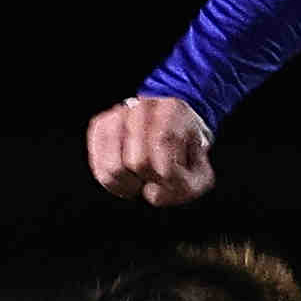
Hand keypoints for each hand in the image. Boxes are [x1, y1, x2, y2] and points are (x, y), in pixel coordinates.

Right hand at [88, 96, 213, 205]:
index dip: (169, 175)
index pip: (164, 144)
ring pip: (114, 168)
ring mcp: (117, 115)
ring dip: (131, 184)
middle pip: (139, 161)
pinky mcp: (99, 127)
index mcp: (172, 110)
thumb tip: (151, 193)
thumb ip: (186, 188)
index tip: (173, 180)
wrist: (173, 131)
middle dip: (151, 179)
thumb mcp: (200, 173)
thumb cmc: (186, 156)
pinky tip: (129, 180)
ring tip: (142, 180)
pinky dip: (115, 184)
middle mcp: (142, 107)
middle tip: (158, 178)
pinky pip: (99, 168)